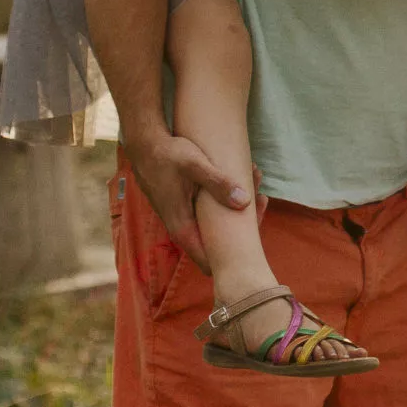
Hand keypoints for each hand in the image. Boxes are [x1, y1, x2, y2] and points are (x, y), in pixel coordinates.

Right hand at [132, 129, 247, 271]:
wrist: (145, 145)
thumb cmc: (167, 155)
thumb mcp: (195, 165)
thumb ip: (218, 183)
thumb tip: (244, 202)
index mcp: (182, 228)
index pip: (210, 261)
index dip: (234, 253)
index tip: (254, 227)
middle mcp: (183, 229)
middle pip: (218, 242)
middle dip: (243, 222)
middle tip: (261, 196)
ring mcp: (184, 218)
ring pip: (216, 224)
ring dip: (237, 206)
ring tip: (254, 179)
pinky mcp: (186, 208)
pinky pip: (211, 213)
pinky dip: (226, 199)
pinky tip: (241, 178)